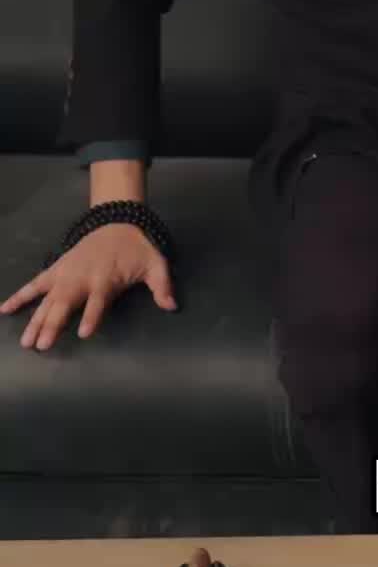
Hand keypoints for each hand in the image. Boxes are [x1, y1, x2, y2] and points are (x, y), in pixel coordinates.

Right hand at [0, 225, 176, 351]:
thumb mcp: (155, 265)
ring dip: (35, 319)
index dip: (91, 316)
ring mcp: (66, 274)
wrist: (118, 222)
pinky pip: (35, 284)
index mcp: (106, 279)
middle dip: (53, 324)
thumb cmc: (137, 249)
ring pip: (47, 299)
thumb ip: (162, 286)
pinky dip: (19, 296)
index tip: (82, 333)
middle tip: (41, 345)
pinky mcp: (56, 269)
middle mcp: (82, 278)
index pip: (98, 301)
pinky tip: (4, 310)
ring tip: (26, 341)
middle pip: (66, 303)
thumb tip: (172, 306)